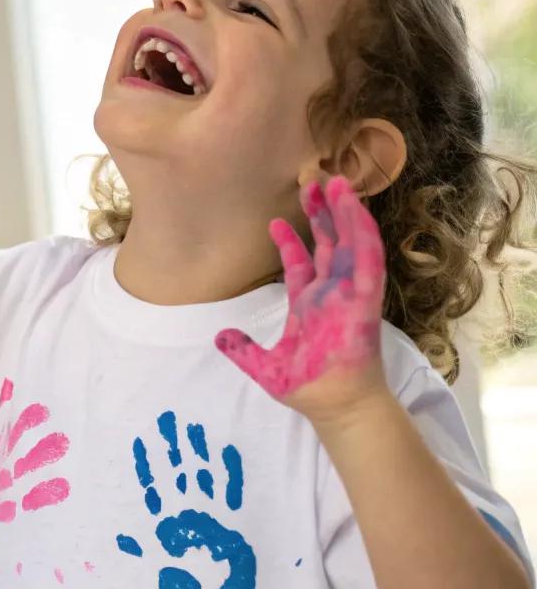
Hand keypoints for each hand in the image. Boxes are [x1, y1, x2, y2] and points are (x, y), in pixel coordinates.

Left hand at [214, 176, 387, 423]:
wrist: (333, 407)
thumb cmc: (307, 389)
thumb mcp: (265, 368)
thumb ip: (243, 351)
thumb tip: (219, 337)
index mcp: (309, 306)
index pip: (301, 266)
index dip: (289, 242)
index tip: (274, 220)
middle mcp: (331, 295)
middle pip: (329, 245)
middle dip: (322, 214)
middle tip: (312, 181)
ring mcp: (350, 295)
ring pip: (351, 244)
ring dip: (346, 214)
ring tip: (337, 183)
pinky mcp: (366, 300)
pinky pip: (369, 261)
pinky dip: (363, 234)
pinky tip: (356, 210)